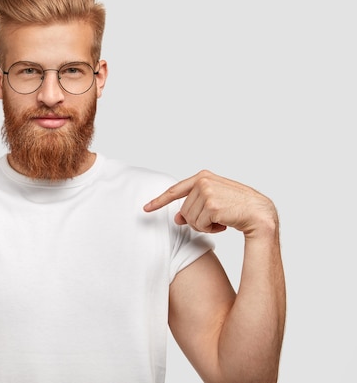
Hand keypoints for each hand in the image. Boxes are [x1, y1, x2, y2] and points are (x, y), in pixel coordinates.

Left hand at [143, 170, 276, 237]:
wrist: (260, 214)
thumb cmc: (238, 208)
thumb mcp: (213, 203)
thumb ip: (194, 205)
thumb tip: (176, 218)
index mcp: (203, 177)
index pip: (175, 190)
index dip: (159, 201)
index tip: (146, 208)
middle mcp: (203, 181)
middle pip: (184, 211)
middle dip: (197, 220)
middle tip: (216, 219)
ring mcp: (207, 192)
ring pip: (190, 219)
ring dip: (205, 225)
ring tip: (222, 220)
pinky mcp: (211, 205)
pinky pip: (199, 225)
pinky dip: (210, 229)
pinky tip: (224, 224)